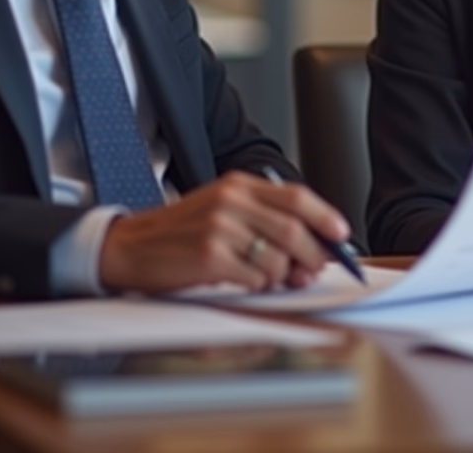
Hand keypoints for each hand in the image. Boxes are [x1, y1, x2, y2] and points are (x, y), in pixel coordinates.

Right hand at [98, 170, 350, 293]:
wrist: (131, 246)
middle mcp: (231, 200)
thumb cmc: (181, 232)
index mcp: (239, 184)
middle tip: (311, 271)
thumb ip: (262, 217)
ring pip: (276, 259)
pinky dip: (257, 287)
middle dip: (311, 255)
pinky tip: (243, 284)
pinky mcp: (209, 256)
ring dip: (280, 277)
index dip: (324, 216)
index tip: (341, 234)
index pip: (295, 196)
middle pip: (293, 229)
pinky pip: (253, 278)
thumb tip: (310, 244)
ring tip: (266, 280)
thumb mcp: (222, 209)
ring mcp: (220, 227)